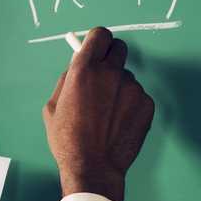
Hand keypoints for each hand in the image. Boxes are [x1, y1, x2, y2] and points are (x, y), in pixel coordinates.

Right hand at [42, 27, 154, 200]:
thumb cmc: (68, 140)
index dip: (98, 40)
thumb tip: (79, 63)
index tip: (97, 47)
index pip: (100, 34)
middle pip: (119, 47)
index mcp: (84, 69)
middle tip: (104, 74)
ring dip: (119, 86)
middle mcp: (110, 73)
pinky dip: (131, 104)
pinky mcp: (146, 103)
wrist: (93, 167)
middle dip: (111, 56)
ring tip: (107, 112)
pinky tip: (118, 123)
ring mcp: (132, 88)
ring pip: (127, 76)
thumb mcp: (53, 105)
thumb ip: (68, 79)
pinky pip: (138, 95)